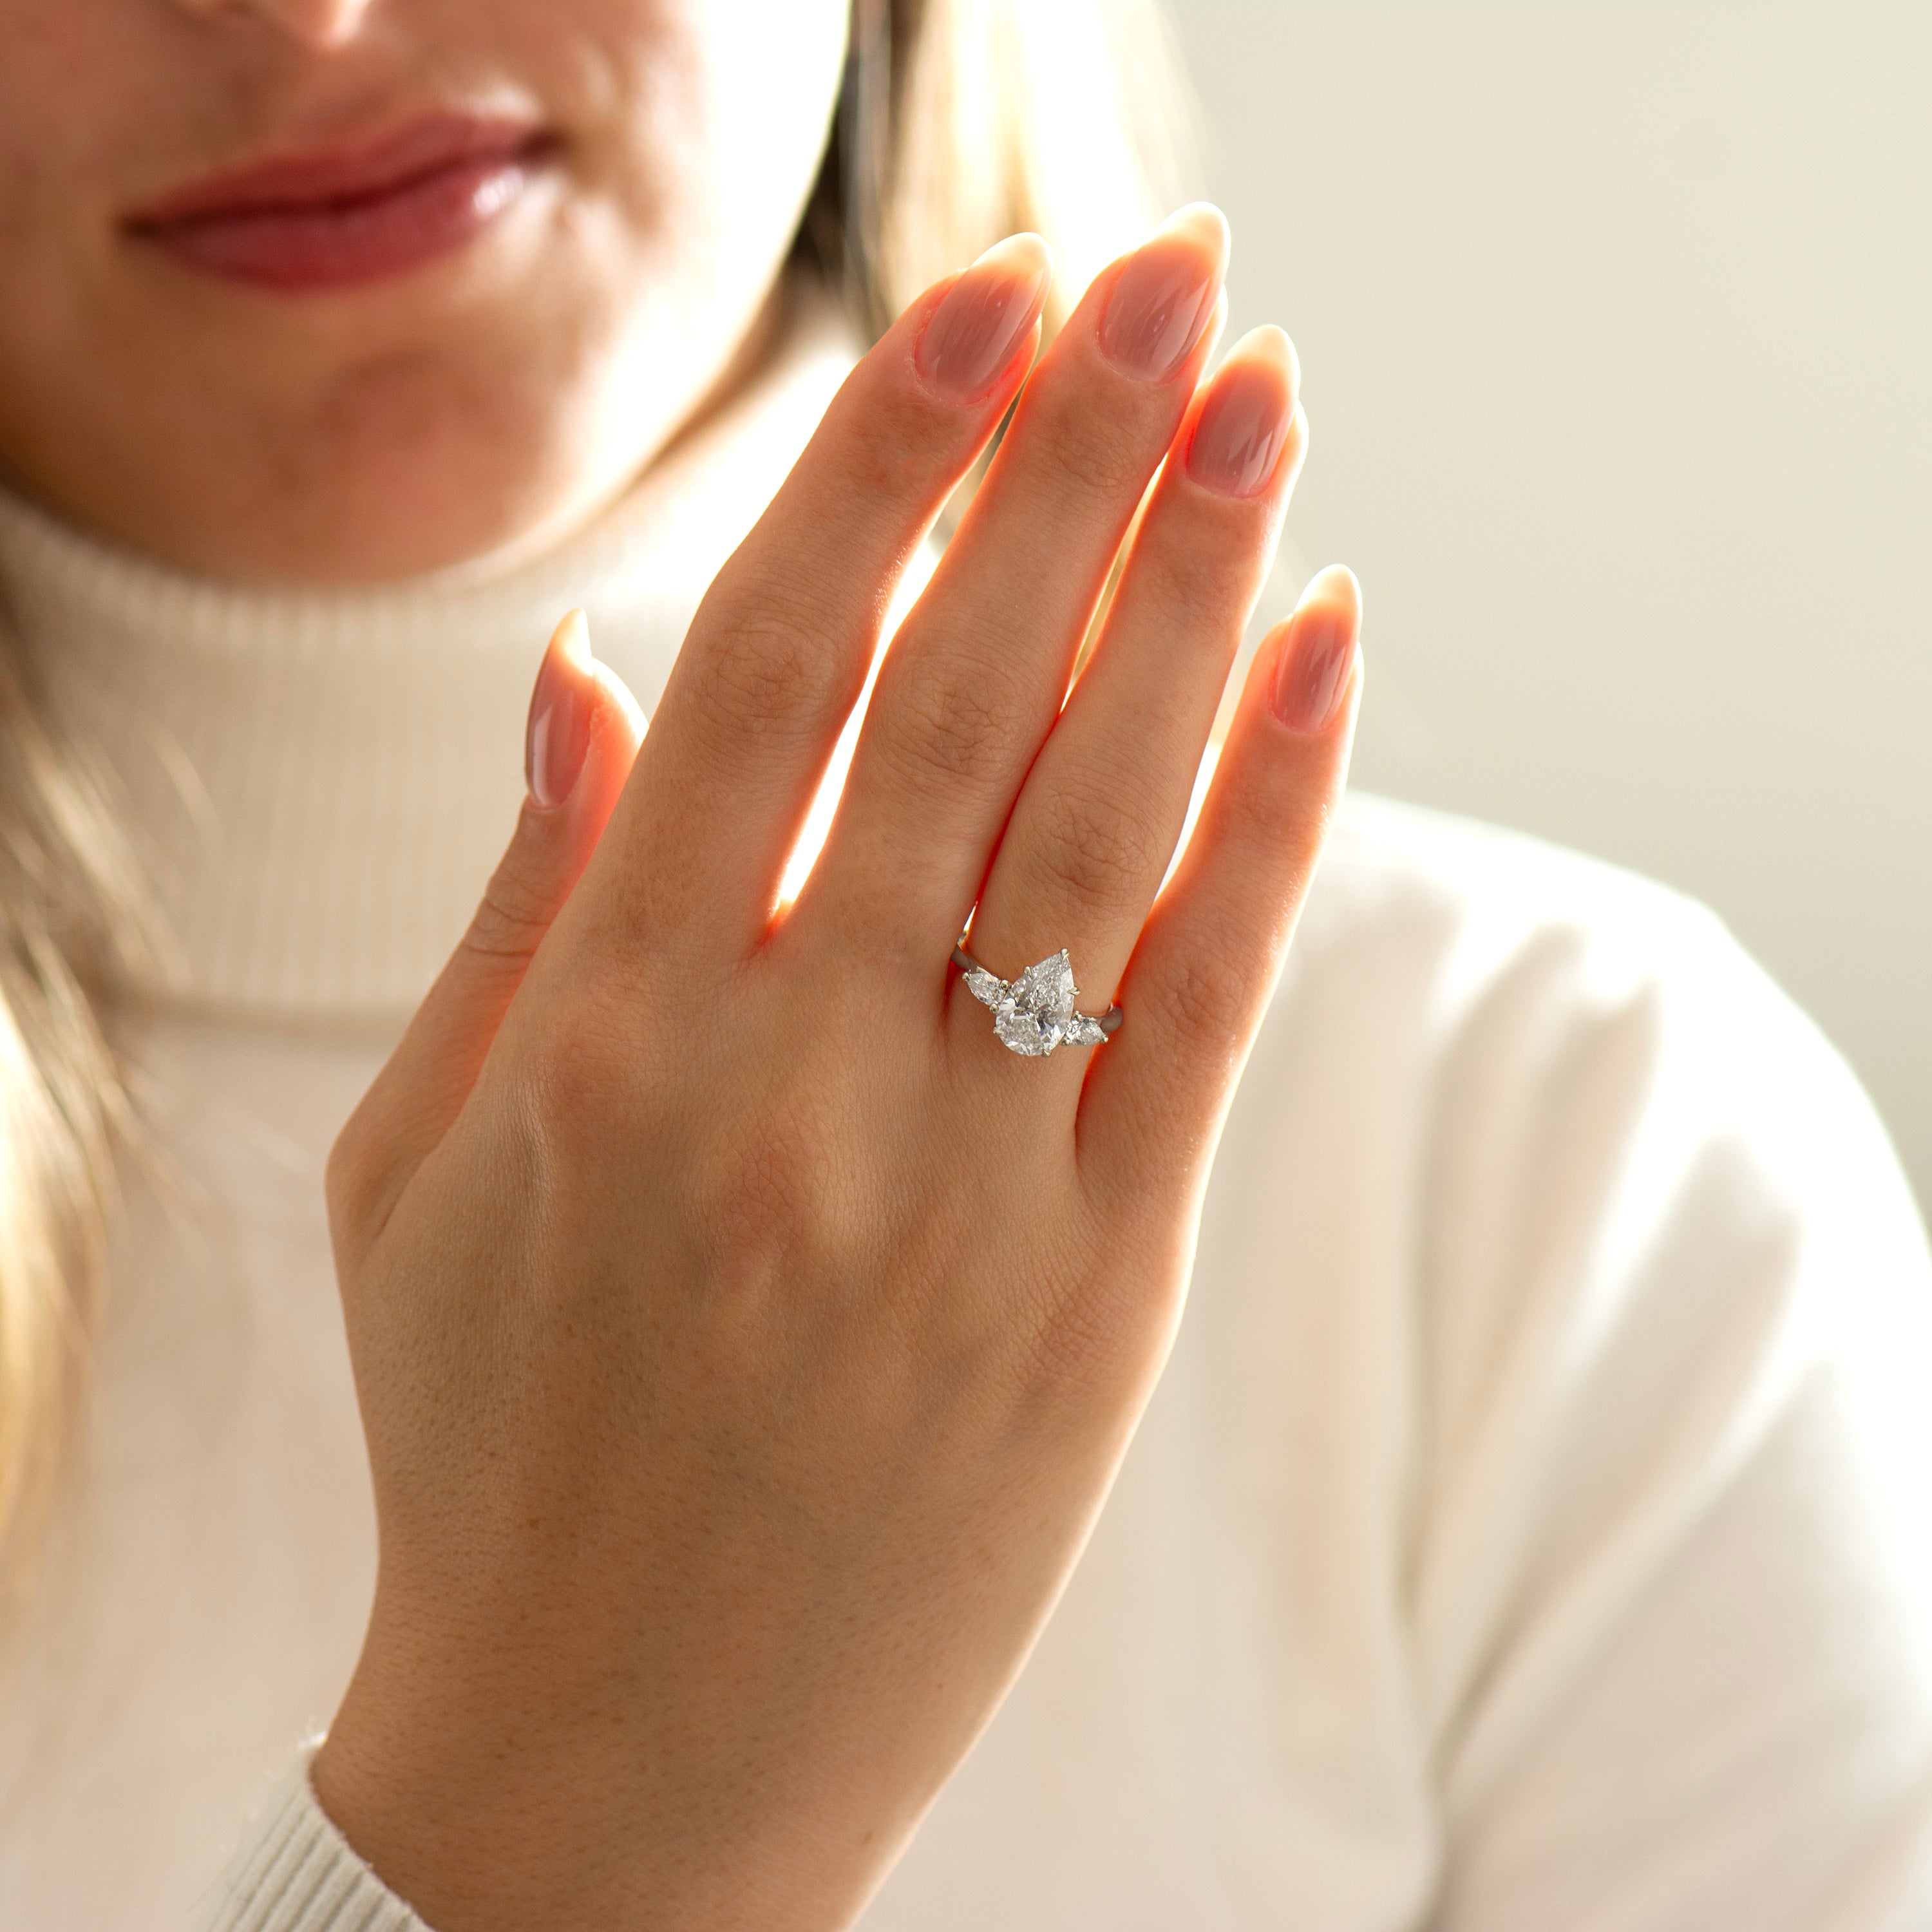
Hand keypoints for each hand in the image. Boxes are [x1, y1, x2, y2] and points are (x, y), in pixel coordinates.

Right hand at [312, 205, 1360, 1931]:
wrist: (612, 1766)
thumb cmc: (494, 1450)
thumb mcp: (420, 1172)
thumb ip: (522, 907)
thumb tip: (585, 668)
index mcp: (600, 1037)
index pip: (771, 674)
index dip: (881, 462)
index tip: (975, 303)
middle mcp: (786, 1091)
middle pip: (969, 704)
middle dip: (1072, 457)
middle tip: (1160, 273)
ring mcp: (957, 1198)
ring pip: (1107, 826)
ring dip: (1195, 586)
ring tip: (1257, 400)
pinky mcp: (1091, 1295)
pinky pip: (1205, 1004)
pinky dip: (1270, 808)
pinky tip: (1322, 641)